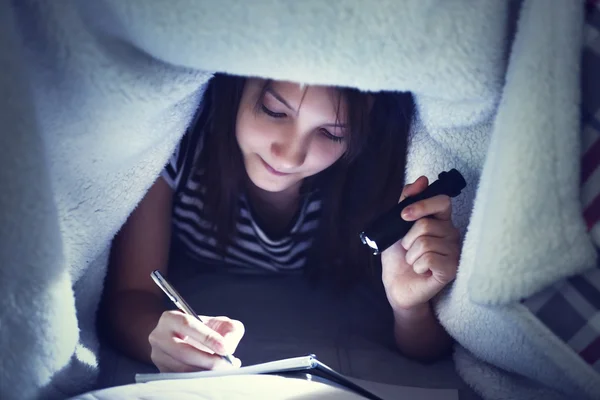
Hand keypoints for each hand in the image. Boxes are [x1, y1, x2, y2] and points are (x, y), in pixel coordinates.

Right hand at [149, 311, 243, 371]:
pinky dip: (200, 378)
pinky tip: (213, 374)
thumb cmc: (203, 329)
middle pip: (183, 352)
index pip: (188, 325)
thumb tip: (228, 347)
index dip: (207, 337)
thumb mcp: (217, 322)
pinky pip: (182, 378)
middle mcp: (159, 337)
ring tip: (224, 370)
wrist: (180, 338)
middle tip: (227, 364)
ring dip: (206, 371)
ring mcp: (158, 356)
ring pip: (182, 369)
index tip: (224, 348)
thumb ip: (228, 329)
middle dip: (208, 360)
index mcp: (170, 318)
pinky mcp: (162, 371)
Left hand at [381, 176, 459, 310]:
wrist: (396, 286)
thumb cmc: (399, 257)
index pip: (442, 201)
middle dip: (408, 239)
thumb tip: (422, 180)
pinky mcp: (452, 269)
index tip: (404, 215)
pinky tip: (421, 271)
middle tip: (408, 249)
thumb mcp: (396, 226)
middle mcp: (451, 234)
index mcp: (440, 221)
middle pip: (426, 224)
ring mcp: (454, 252)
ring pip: (426, 243)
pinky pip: (429, 259)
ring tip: (415, 261)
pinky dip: (417, 265)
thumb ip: (406, 202)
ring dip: (411, 255)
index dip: (422, 205)